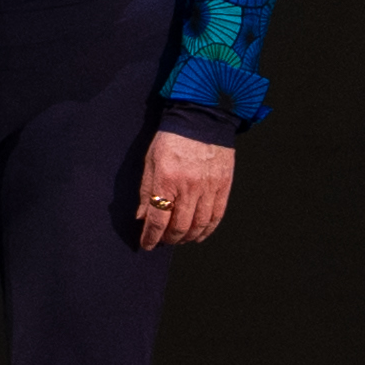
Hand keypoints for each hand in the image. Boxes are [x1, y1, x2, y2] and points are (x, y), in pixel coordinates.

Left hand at [136, 131, 234, 249]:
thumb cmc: (172, 138)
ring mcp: (209, 188)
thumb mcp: (151, 161)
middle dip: (169, 239)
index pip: (158, 219)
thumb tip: (141, 217)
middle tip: (163, 241)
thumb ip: (145, 191)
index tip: (147, 245)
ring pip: (199, 225)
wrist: (201, 119)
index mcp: (167, 180)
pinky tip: (199, 234)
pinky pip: (216, 215)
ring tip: (180, 239)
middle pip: (179, 226)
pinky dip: (207, 229)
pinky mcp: (223, 186)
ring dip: (187, 237)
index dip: (151, 236)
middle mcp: (189, 187)